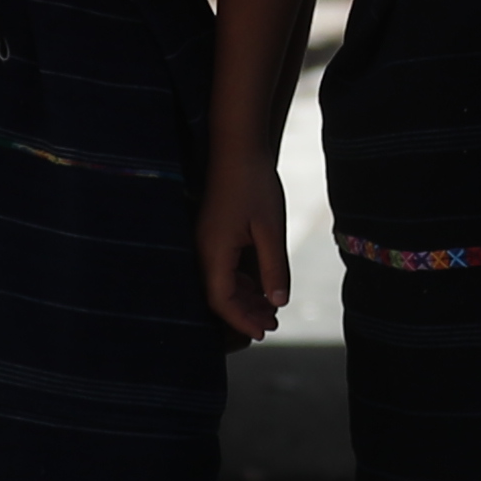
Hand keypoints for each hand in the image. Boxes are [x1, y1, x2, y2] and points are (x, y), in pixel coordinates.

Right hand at [199, 155, 291, 345]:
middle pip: (219, 296)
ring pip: (221, 283)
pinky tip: (262, 286)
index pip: (222, 300)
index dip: (242, 320)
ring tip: (271, 310)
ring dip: (244, 298)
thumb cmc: (254, 185)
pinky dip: (241, 281)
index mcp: (213, 252)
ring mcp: (204, 243)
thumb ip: (274, 268)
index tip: (264, 332)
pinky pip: (222, 268)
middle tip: (273, 325)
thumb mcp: (270, 231)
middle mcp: (202, 251)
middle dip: (245, 313)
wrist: (238, 149)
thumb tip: (278, 302)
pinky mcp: (211, 235)